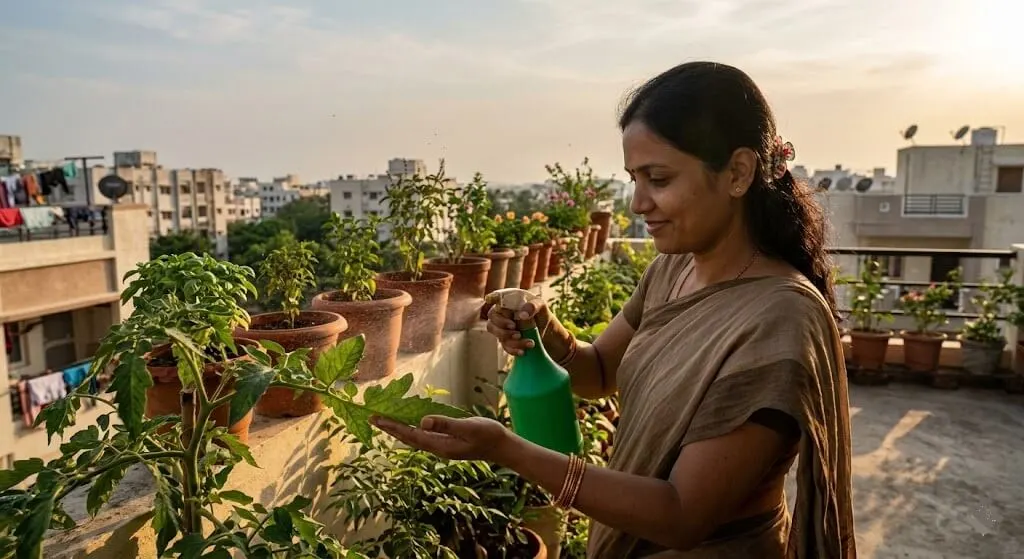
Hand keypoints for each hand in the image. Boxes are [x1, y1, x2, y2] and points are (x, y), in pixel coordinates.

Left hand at [370, 415, 515, 462]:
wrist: (502, 446)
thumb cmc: (488, 435)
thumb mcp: (467, 427)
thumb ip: (445, 424)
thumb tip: (422, 422)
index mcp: (440, 445)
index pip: (411, 435)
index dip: (393, 426)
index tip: (376, 419)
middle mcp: (438, 448)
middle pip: (409, 438)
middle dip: (391, 428)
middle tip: (372, 418)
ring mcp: (442, 446)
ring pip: (415, 437)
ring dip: (400, 429)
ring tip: (385, 421)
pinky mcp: (447, 442)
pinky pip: (424, 435)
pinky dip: (413, 428)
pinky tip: (410, 423)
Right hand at [486, 300, 547, 355]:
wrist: (547, 333)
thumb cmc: (541, 314)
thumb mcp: (542, 306)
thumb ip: (533, 306)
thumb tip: (522, 315)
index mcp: (510, 300)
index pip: (497, 297)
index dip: (492, 298)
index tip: (490, 300)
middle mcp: (503, 313)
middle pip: (492, 317)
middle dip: (502, 324)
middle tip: (514, 327)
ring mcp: (503, 328)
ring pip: (497, 333)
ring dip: (510, 338)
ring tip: (528, 341)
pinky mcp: (506, 341)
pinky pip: (505, 346)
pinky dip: (513, 349)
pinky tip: (523, 351)